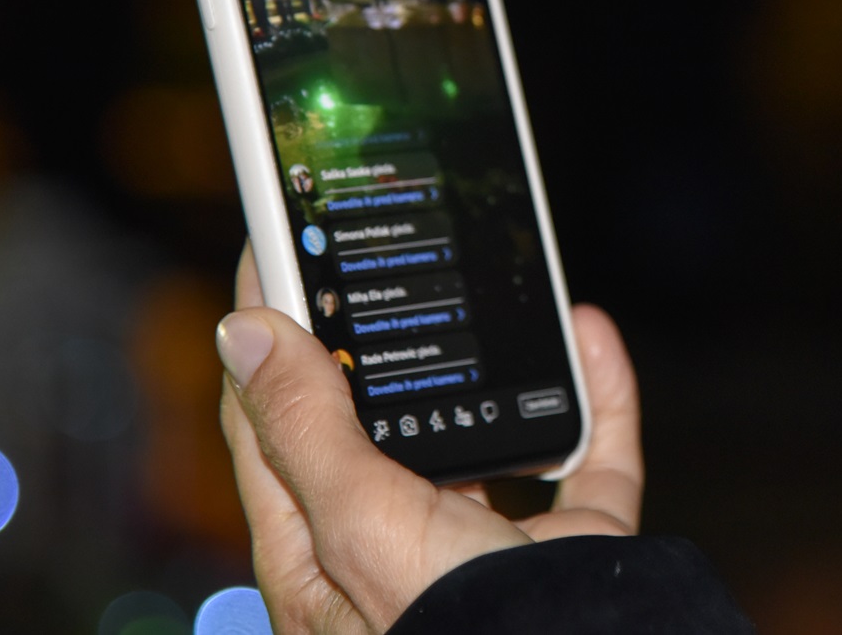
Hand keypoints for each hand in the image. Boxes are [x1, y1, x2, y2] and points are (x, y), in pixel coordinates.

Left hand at [217, 244, 642, 633]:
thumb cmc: (451, 631)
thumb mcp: (361, 523)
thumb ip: (307, 426)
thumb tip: (243, 331)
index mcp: (321, 556)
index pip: (273, 420)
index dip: (268, 330)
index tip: (276, 244)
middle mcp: (398, 551)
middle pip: (377, 422)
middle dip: (382, 339)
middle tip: (376, 250)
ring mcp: (490, 551)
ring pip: (485, 434)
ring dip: (495, 363)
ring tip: (487, 289)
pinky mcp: (572, 550)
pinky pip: (588, 458)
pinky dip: (599, 397)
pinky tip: (592, 338)